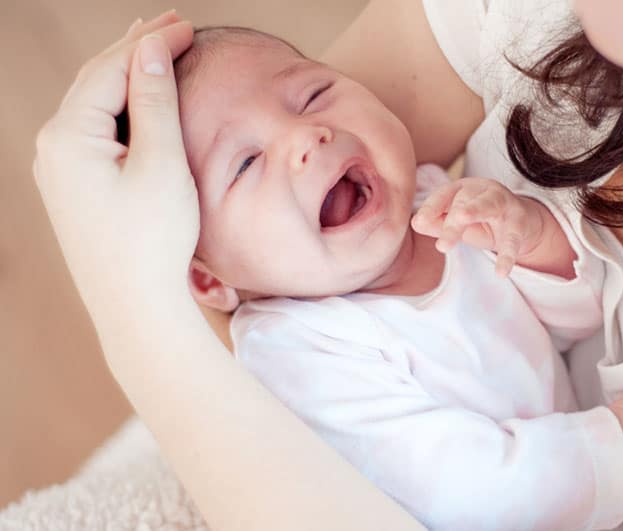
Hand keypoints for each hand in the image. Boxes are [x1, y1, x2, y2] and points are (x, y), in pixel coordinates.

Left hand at [33, 12, 194, 323]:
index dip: (151, 43)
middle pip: (96, 80)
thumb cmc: (153, 241)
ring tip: (154, 51)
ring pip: (94, 105)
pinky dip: (119, 109)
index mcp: (68, 136)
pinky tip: (136, 103)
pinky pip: (94, 132)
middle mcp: (53, 148)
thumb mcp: (161, 164)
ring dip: (126, 76)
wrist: (135, 308)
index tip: (189, 26)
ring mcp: (59, 170)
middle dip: (135, 50)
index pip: (112, 69)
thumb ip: (154, 102)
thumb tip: (151, 50)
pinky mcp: (73, 189)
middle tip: (173, 25)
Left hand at [411, 177, 546, 276]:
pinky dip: (507, 255)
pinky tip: (501, 272)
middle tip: (441, 246)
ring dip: (474, 211)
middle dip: (451, 221)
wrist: (522, 224)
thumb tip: (416, 223)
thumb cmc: (482, 222)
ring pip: (487, 205)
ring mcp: (503, 203)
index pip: (443, 196)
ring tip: (462, 219)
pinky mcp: (520, 221)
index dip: (431, 208)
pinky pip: (513, 238)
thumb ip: (438, 223)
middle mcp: (482, 190)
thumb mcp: (458, 224)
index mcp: (462, 189)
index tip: (419, 223)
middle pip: (463, 202)